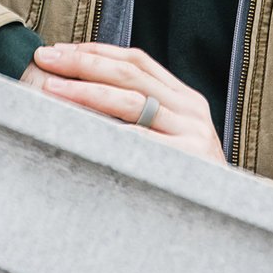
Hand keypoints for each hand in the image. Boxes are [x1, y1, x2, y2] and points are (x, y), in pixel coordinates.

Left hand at [27, 41, 227, 164]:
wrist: (225, 223)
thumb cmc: (185, 182)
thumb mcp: (173, 140)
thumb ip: (143, 115)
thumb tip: (85, 90)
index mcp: (186, 99)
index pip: (137, 60)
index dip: (96, 51)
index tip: (60, 49)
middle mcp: (191, 111)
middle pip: (129, 74)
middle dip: (83, 63)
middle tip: (46, 58)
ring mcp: (192, 135)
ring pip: (130, 101)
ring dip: (84, 91)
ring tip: (51, 89)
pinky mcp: (186, 162)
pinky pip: (137, 140)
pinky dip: (106, 130)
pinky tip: (78, 127)